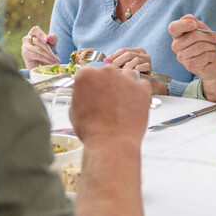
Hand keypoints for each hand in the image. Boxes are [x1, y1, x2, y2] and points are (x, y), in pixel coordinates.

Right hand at [20, 26, 59, 69]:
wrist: (42, 65)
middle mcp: (27, 38)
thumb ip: (52, 39)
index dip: (41, 34)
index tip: (46, 40)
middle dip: (49, 49)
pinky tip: (50, 62)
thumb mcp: (52, 44)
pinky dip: (45, 59)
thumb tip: (49, 37)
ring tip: (55, 60)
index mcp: (33, 33)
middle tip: (56, 56)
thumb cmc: (47, 52)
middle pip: (38, 41)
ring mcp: (24, 46)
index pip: (35, 30)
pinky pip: (36, 55)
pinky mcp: (25, 53)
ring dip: (48, 55)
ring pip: (38, 49)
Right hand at [70, 65, 148, 214]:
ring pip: (127, 74)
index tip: (94, 90)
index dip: (92, 83)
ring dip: (124, 84)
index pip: (89, 72)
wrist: (111, 143)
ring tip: (122, 100)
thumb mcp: (74, 111)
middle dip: (108, 83)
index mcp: (87, 75)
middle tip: (108, 99)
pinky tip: (134, 102)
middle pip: (108, 71)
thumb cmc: (92, 131)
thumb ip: (80, 96)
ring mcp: (126, 79)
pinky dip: (139, 92)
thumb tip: (84, 94)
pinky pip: (142, 84)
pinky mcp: (141, 88)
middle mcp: (107, 72)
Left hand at [106, 47, 167, 94]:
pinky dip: (136, 69)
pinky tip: (132, 73)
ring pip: (135, 60)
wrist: (148, 84)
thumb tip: (105, 61)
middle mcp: (142, 53)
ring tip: (121, 72)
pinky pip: (141, 66)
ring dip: (127, 67)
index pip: (123, 50)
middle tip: (112, 68)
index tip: (106, 61)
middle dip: (118, 61)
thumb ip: (118, 62)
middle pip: (128, 54)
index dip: (114, 55)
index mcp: (136, 50)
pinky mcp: (150, 67)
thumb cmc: (135, 74)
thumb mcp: (125, 66)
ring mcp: (147, 59)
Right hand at [169, 14, 215, 81]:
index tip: (195, 25)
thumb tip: (191, 19)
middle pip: (194, 35)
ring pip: (201, 46)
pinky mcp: (190, 65)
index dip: (184, 24)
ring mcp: (181, 57)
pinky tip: (210, 58)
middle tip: (215, 39)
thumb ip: (197, 23)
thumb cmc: (207, 45)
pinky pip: (205, 55)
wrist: (213, 64)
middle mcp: (176, 46)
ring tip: (212, 49)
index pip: (173, 27)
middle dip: (209, 36)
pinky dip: (212, 55)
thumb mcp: (204, 31)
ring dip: (212, 46)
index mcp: (177, 35)